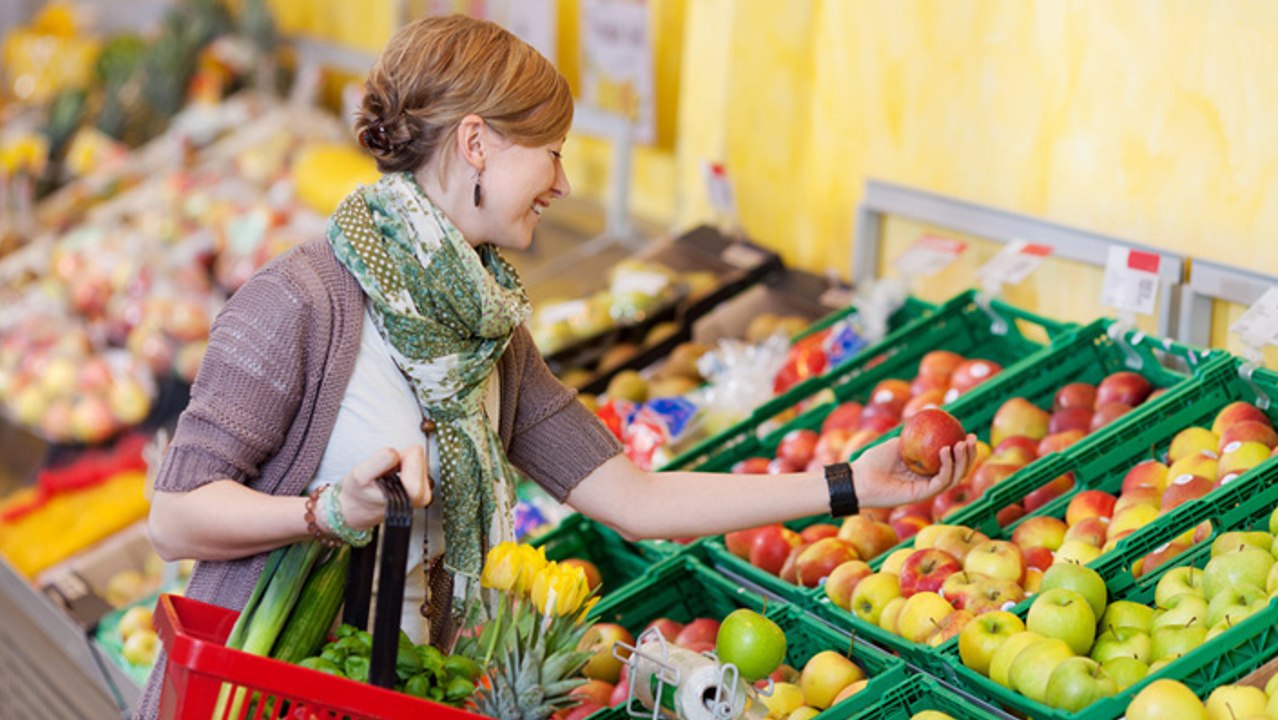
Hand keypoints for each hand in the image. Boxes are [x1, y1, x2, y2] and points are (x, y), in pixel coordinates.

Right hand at [335, 445, 431, 530]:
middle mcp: (422, 495)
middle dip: (399, 461)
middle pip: (418, 455)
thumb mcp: (360, 475)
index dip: (395, 457)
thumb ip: (378, 462)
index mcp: (413, 492)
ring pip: (417, 460)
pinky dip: (402, 470)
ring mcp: (424, 493)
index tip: (384, 470)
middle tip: (384, 475)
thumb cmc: (359, 494)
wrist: (357, 510)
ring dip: (399, 466)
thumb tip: (394, 453)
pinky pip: (416, 466)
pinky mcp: (422, 490)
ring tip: (386, 479)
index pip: (414, 453)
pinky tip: (391, 482)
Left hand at [848, 434, 976, 508]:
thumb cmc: (874, 460)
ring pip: (954, 477)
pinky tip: (945, 450)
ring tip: (961, 443)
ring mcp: (927, 489)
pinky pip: (941, 481)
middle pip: (958, 470)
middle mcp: (929, 481)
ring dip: (961, 460)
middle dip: (969, 455)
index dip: (963, 449)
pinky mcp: (922, 495)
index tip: (969, 433)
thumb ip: (915, 433)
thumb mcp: (898, 441)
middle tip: (971, 438)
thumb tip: (932, 415)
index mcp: (926, 470)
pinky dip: (947, 466)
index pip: (951, 461)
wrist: (860, 478)